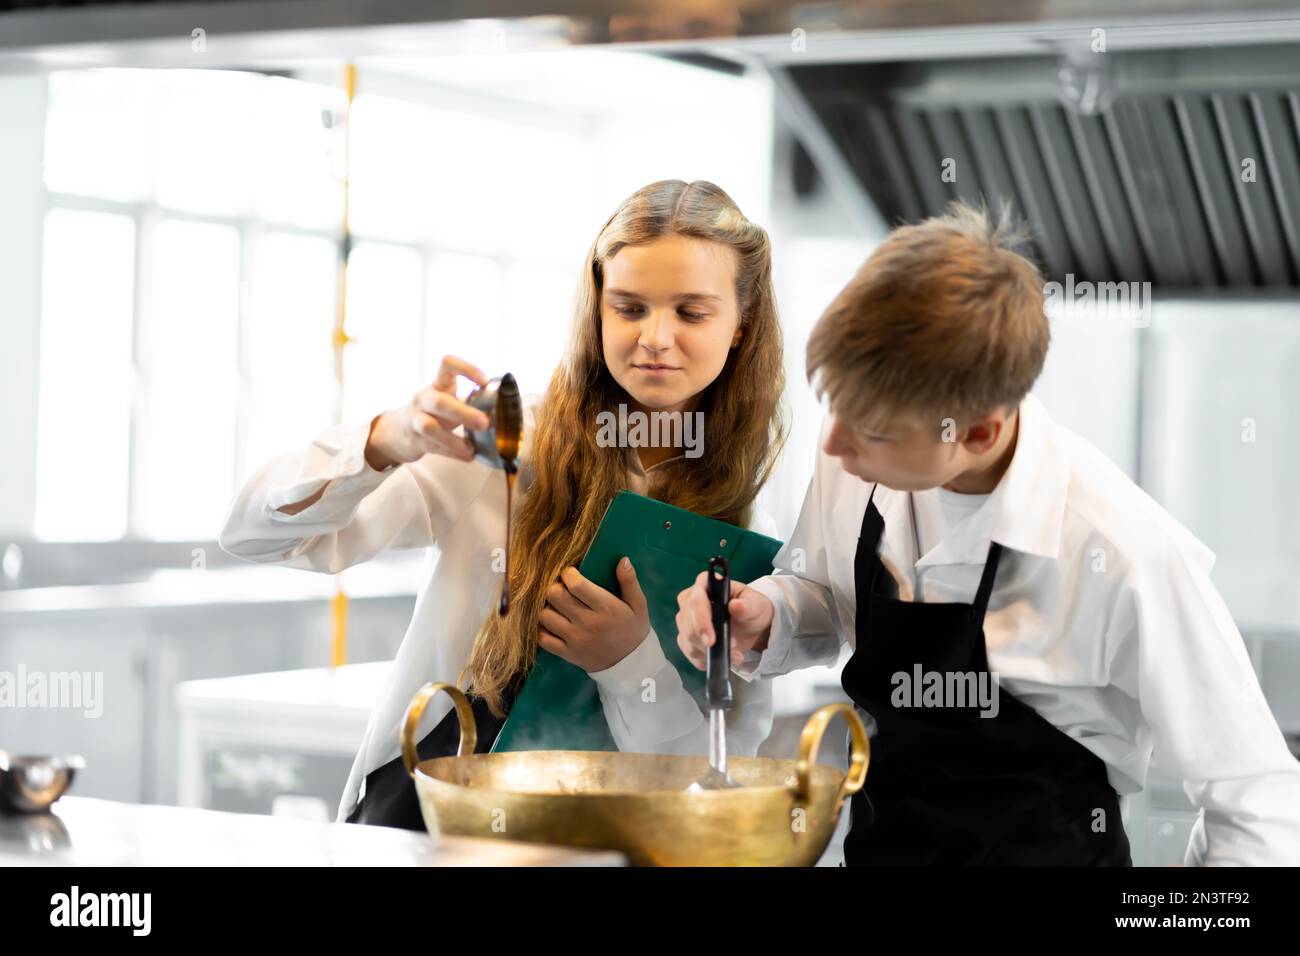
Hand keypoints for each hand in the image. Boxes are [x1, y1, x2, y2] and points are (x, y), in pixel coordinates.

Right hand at [364, 354, 491, 469]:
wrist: (396, 431)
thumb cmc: (432, 412)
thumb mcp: (447, 399)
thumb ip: (469, 402)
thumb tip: (502, 413)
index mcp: (437, 384)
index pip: (447, 364)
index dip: (467, 369)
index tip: (484, 382)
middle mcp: (424, 399)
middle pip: (439, 401)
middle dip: (463, 412)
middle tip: (485, 423)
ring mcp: (416, 420)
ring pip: (429, 427)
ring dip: (453, 439)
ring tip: (471, 449)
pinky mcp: (415, 440)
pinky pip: (434, 447)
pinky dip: (453, 453)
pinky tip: (468, 456)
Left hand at [538, 559, 649, 672]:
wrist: (631, 665)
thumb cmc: (633, 630)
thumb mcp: (638, 605)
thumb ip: (629, 582)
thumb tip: (622, 559)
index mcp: (605, 608)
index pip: (576, 585)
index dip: (568, 574)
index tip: (570, 573)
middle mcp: (587, 623)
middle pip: (555, 596)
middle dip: (555, 587)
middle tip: (562, 589)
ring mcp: (574, 640)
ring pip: (545, 616)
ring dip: (548, 607)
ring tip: (556, 606)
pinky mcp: (567, 654)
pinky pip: (543, 639)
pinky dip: (543, 629)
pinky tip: (551, 623)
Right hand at [675, 571, 774, 670]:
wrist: (752, 627)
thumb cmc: (752, 609)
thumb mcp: (756, 605)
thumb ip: (747, 606)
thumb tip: (735, 606)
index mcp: (705, 584)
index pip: (695, 600)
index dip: (701, 620)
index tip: (711, 640)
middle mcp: (690, 600)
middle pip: (687, 623)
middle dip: (706, 641)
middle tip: (731, 647)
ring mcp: (687, 619)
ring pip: (687, 639)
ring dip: (709, 652)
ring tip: (734, 654)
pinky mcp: (687, 637)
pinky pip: (689, 652)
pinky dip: (705, 659)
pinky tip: (720, 659)